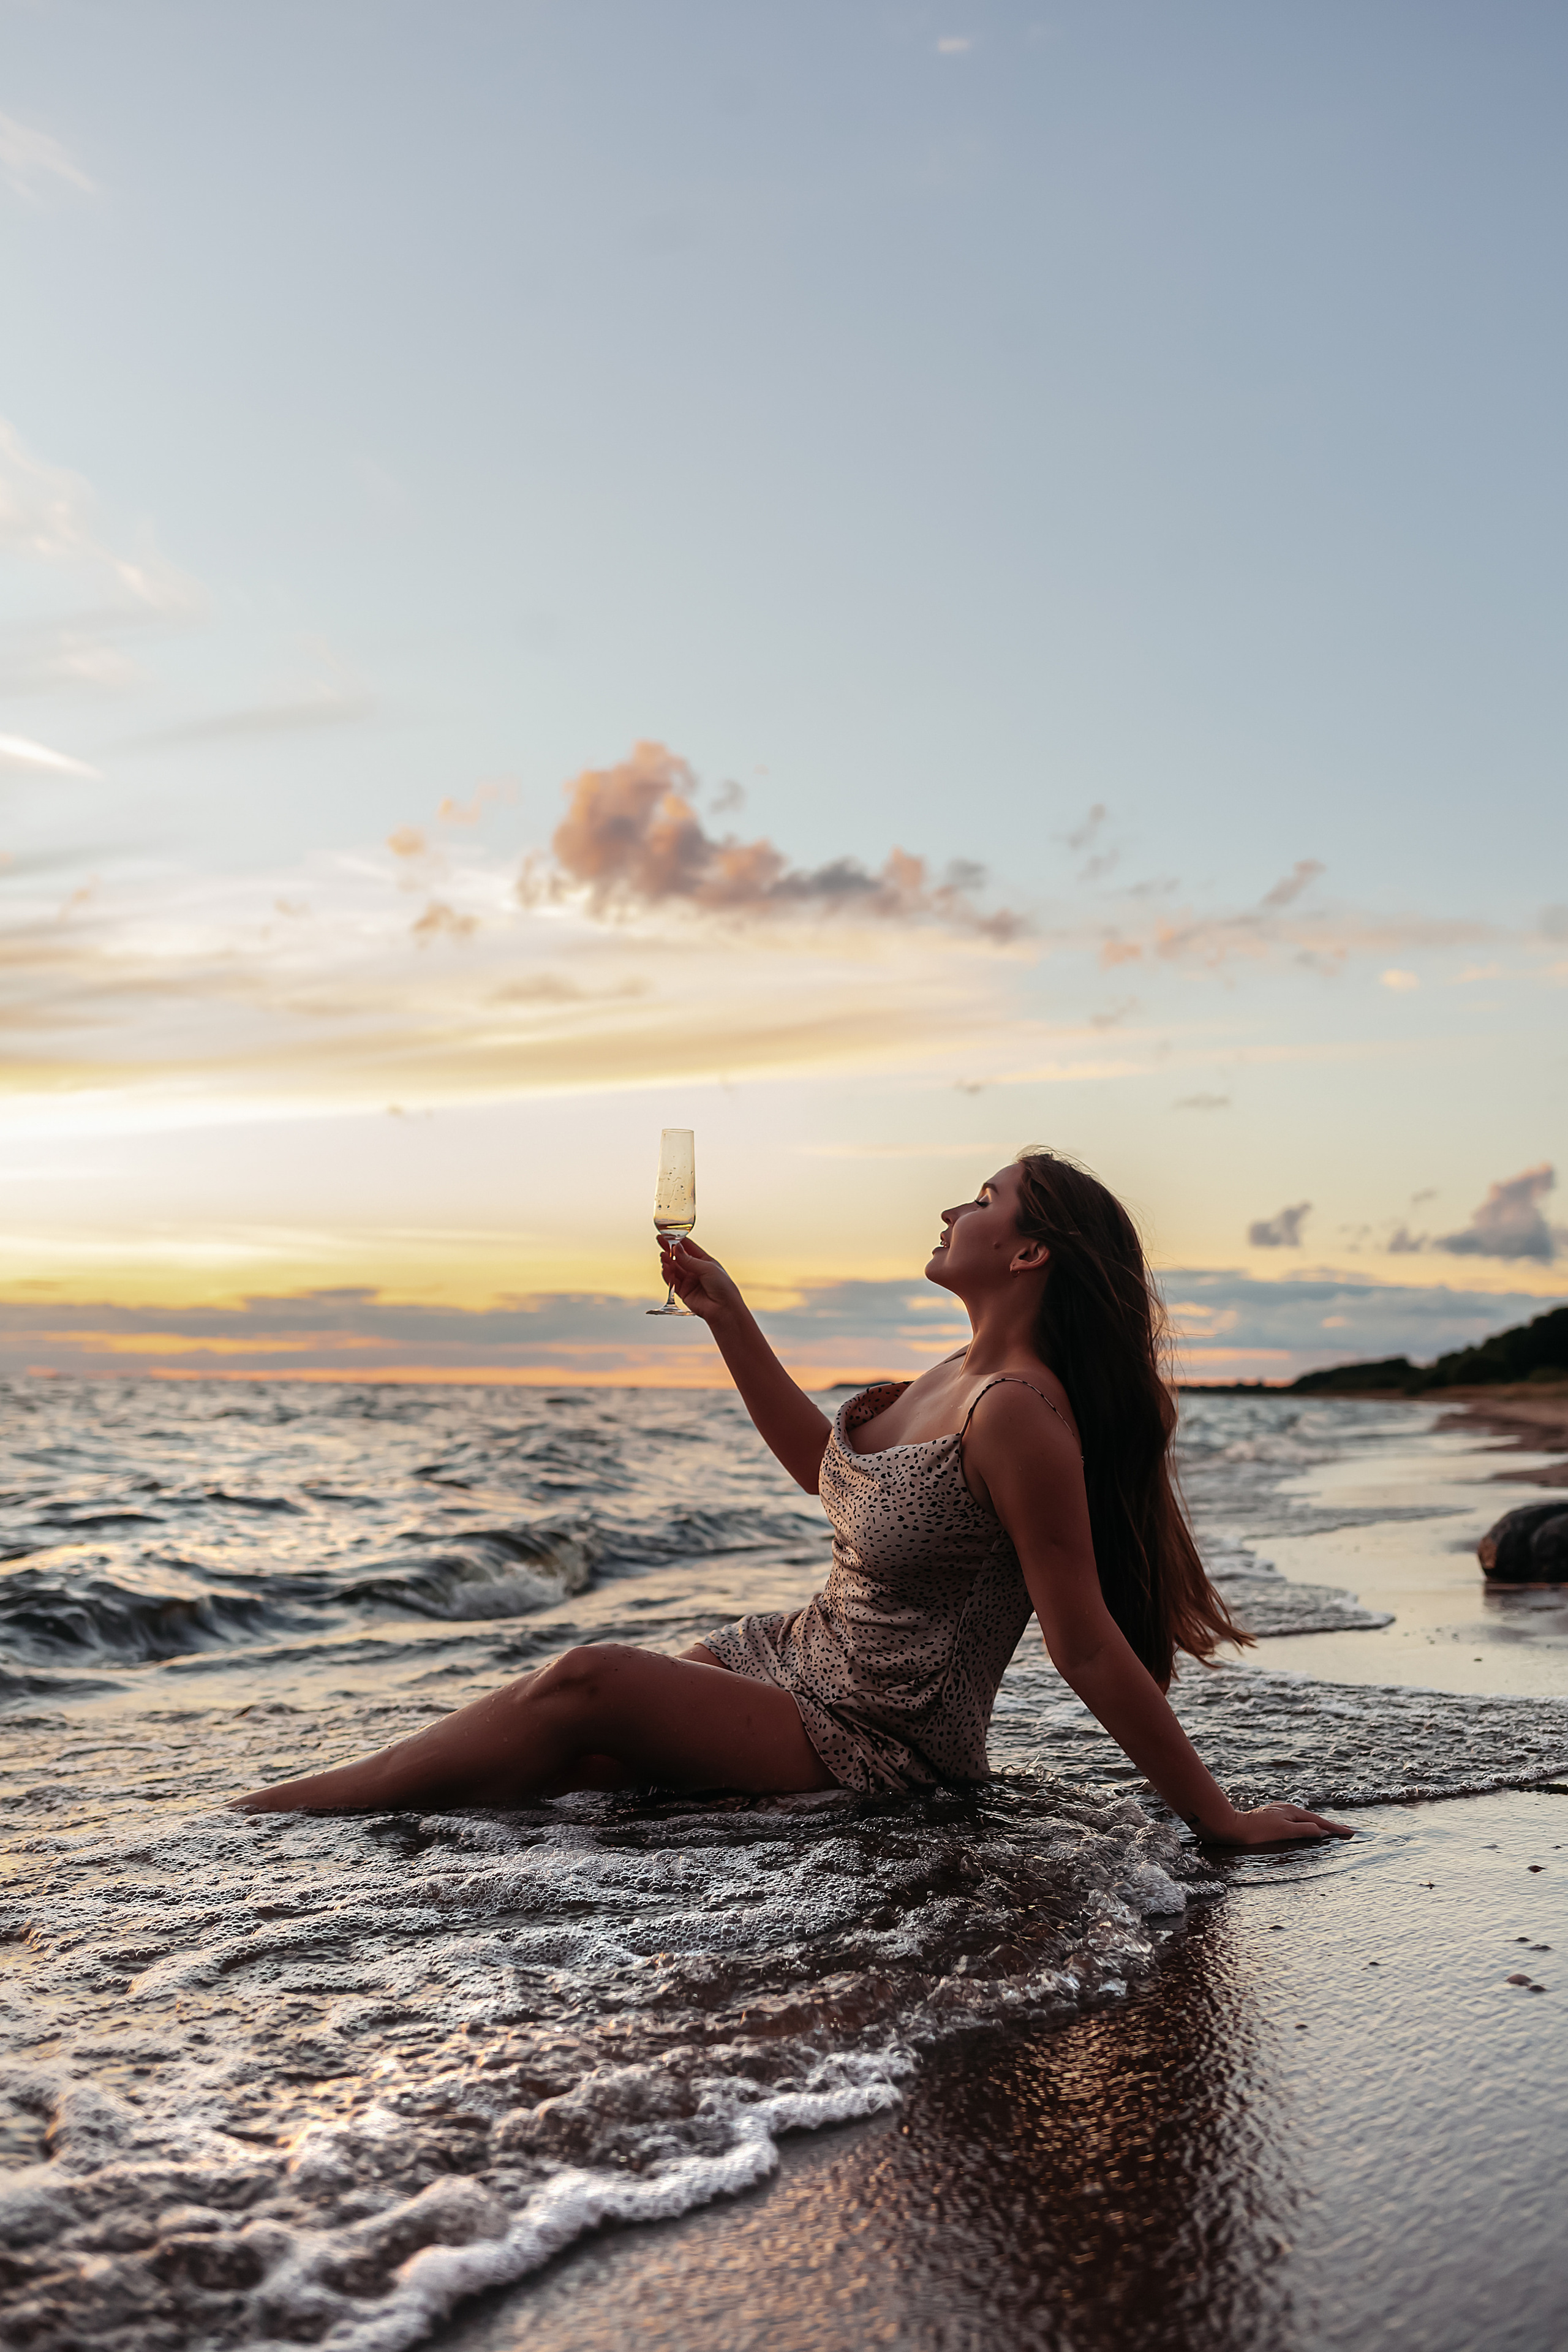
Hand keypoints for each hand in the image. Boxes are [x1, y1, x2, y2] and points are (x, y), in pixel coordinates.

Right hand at [658, 1235, 744, 1326]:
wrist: (724, 1309)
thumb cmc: (723, 1287)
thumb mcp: (707, 1268)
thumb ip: (689, 1260)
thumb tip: (677, 1248)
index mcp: (705, 1261)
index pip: (689, 1248)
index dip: (678, 1241)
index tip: (668, 1234)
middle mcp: (696, 1270)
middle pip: (679, 1257)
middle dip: (669, 1250)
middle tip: (660, 1241)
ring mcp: (690, 1281)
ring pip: (675, 1269)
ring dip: (668, 1262)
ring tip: (663, 1256)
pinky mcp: (684, 1292)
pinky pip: (672, 1281)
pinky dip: (667, 1275)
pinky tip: (665, 1268)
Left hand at [1200, 1801, 1353, 1846]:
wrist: (1232, 1828)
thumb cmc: (1256, 1831)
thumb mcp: (1283, 1831)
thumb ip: (1304, 1830)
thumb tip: (1322, 1830)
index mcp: (1292, 1812)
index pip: (1319, 1821)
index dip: (1335, 1828)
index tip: (1351, 1832)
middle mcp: (1287, 1810)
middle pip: (1314, 1819)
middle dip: (1331, 1825)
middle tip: (1347, 1831)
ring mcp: (1280, 1814)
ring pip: (1305, 1820)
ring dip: (1319, 1825)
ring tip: (1331, 1830)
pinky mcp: (1273, 1819)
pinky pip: (1297, 1822)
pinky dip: (1307, 1826)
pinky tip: (1306, 1829)